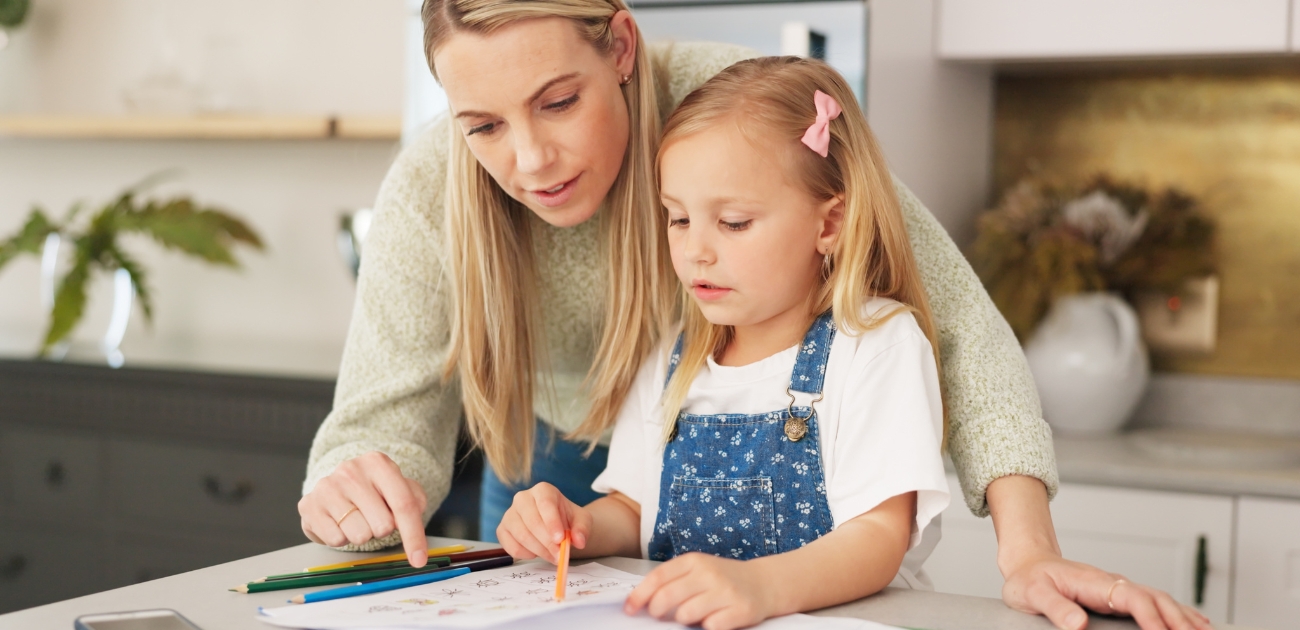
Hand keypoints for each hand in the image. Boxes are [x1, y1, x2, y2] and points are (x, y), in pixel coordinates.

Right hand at [298, 452, 429, 566]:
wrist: (336, 486)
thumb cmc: (373, 491)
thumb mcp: (399, 488)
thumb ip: (414, 500)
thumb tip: (415, 516)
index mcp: (378, 463)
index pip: (404, 504)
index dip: (414, 536)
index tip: (419, 560)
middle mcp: (351, 470)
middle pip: (383, 525)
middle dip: (383, 530)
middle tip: (374, 518)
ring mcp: (327, 487)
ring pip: (359, 535)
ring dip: (362, 534)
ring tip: (355, 519)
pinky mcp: (309, 505)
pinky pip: (336, 540)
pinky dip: (342, 538)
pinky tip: (339, 523)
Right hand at [497, 482, 592, 562]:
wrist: (555, 525)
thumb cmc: (567, 519)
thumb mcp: (582, 521)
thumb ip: (582, 529)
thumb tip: (578, 541)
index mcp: (543, 490)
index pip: (545, 504)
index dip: (552, 522)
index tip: (560, 539)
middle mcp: (522, 498)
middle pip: (532, 521)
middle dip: (547, 542)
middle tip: (559, 555)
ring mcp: (509, 514)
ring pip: (521, 535)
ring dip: (539, 551)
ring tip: (552, 556)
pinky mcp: (502, 530)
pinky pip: (510, 546)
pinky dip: (525, 554)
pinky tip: (536, 553)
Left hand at [624, 553, 776, 629]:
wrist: (764, 583)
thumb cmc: (723, 579)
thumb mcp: (698, 570)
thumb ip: (672, 581)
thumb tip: (640, 601)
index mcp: (694, 561)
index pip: (658, 577)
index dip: (639, 595)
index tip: (629, 609)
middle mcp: (709, 573)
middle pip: (668, 596)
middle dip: (656, 610)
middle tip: (658, 615)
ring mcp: (726, 591)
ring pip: (686, 614)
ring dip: (684, 620)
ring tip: (694, 615)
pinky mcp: (740, 610)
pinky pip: (710, 626)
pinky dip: (707, 626)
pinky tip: (714, 619)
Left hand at [1002, 555, 1213, 629]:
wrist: (1028, 563)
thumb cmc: (1028, 579)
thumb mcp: (1033, 594)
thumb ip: (1055, 608)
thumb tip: (1079, 625)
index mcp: (1095, 582)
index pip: (1132, 598)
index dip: (1151, 617)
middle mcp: (1112, 583)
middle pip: (1155, 598)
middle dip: (1178, 620)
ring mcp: (1118, 588)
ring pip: (1160, 599)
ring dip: (1184, 616)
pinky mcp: (1118, 595)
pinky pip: (1154, 602)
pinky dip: (1178, 612)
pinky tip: (1195, 622)